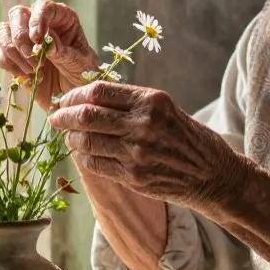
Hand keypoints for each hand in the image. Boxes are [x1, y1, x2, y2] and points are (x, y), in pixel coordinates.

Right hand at [0, 0, 98, 111]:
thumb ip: (64, 52)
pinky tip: (28, 77)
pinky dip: (11, 66)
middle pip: (17, 14)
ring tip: (34, 70)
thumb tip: (46, 42)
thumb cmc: (82, 76)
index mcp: (61, 18)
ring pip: (4, 31)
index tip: (38, 39)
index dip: (37, 18)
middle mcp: (40, 24)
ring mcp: (24, 39)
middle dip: (21, 37)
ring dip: (15, 52)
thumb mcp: (81, 65)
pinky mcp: (13, 57)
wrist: (73, 98)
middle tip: (33, 58)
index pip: (43, 6)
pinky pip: (0, 54)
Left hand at [46, 80, 248, 212]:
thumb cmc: (187, 137)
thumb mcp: (165, 108)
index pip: (98, 92)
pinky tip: (82, 154)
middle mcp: (144, 124)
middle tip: (55, 117)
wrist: (214, 175)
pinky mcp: (135, 177)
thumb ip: (130, 102)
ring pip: (86, 141)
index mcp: (152, 100)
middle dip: (63, 116)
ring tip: (69, 136)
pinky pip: (95, 165)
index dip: (74, 95)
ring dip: (71, 138)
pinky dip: (83, 158)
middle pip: (87, 116)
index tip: (65, 99)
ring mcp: (138, 153)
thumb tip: (86, 97)